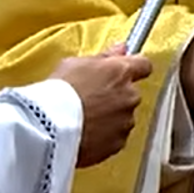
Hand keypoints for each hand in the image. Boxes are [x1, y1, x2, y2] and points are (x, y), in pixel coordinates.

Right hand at [51, 44, 152, 167]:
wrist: (50, 128)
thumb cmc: (59, 92)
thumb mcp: (75, 63)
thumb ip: (104, 57)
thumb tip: (121, 49)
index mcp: (121, 72)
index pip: (144, 65)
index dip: (135, 68)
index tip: (124, 72)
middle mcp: (129, 96)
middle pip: (131, 93)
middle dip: (116, 96)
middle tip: (92, 100)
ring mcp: (125, 121)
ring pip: (124, 117)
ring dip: (111, 118)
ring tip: (85, 120)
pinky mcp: (118, 144)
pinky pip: (115, 137)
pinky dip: (105, 137)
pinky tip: (86, 134)